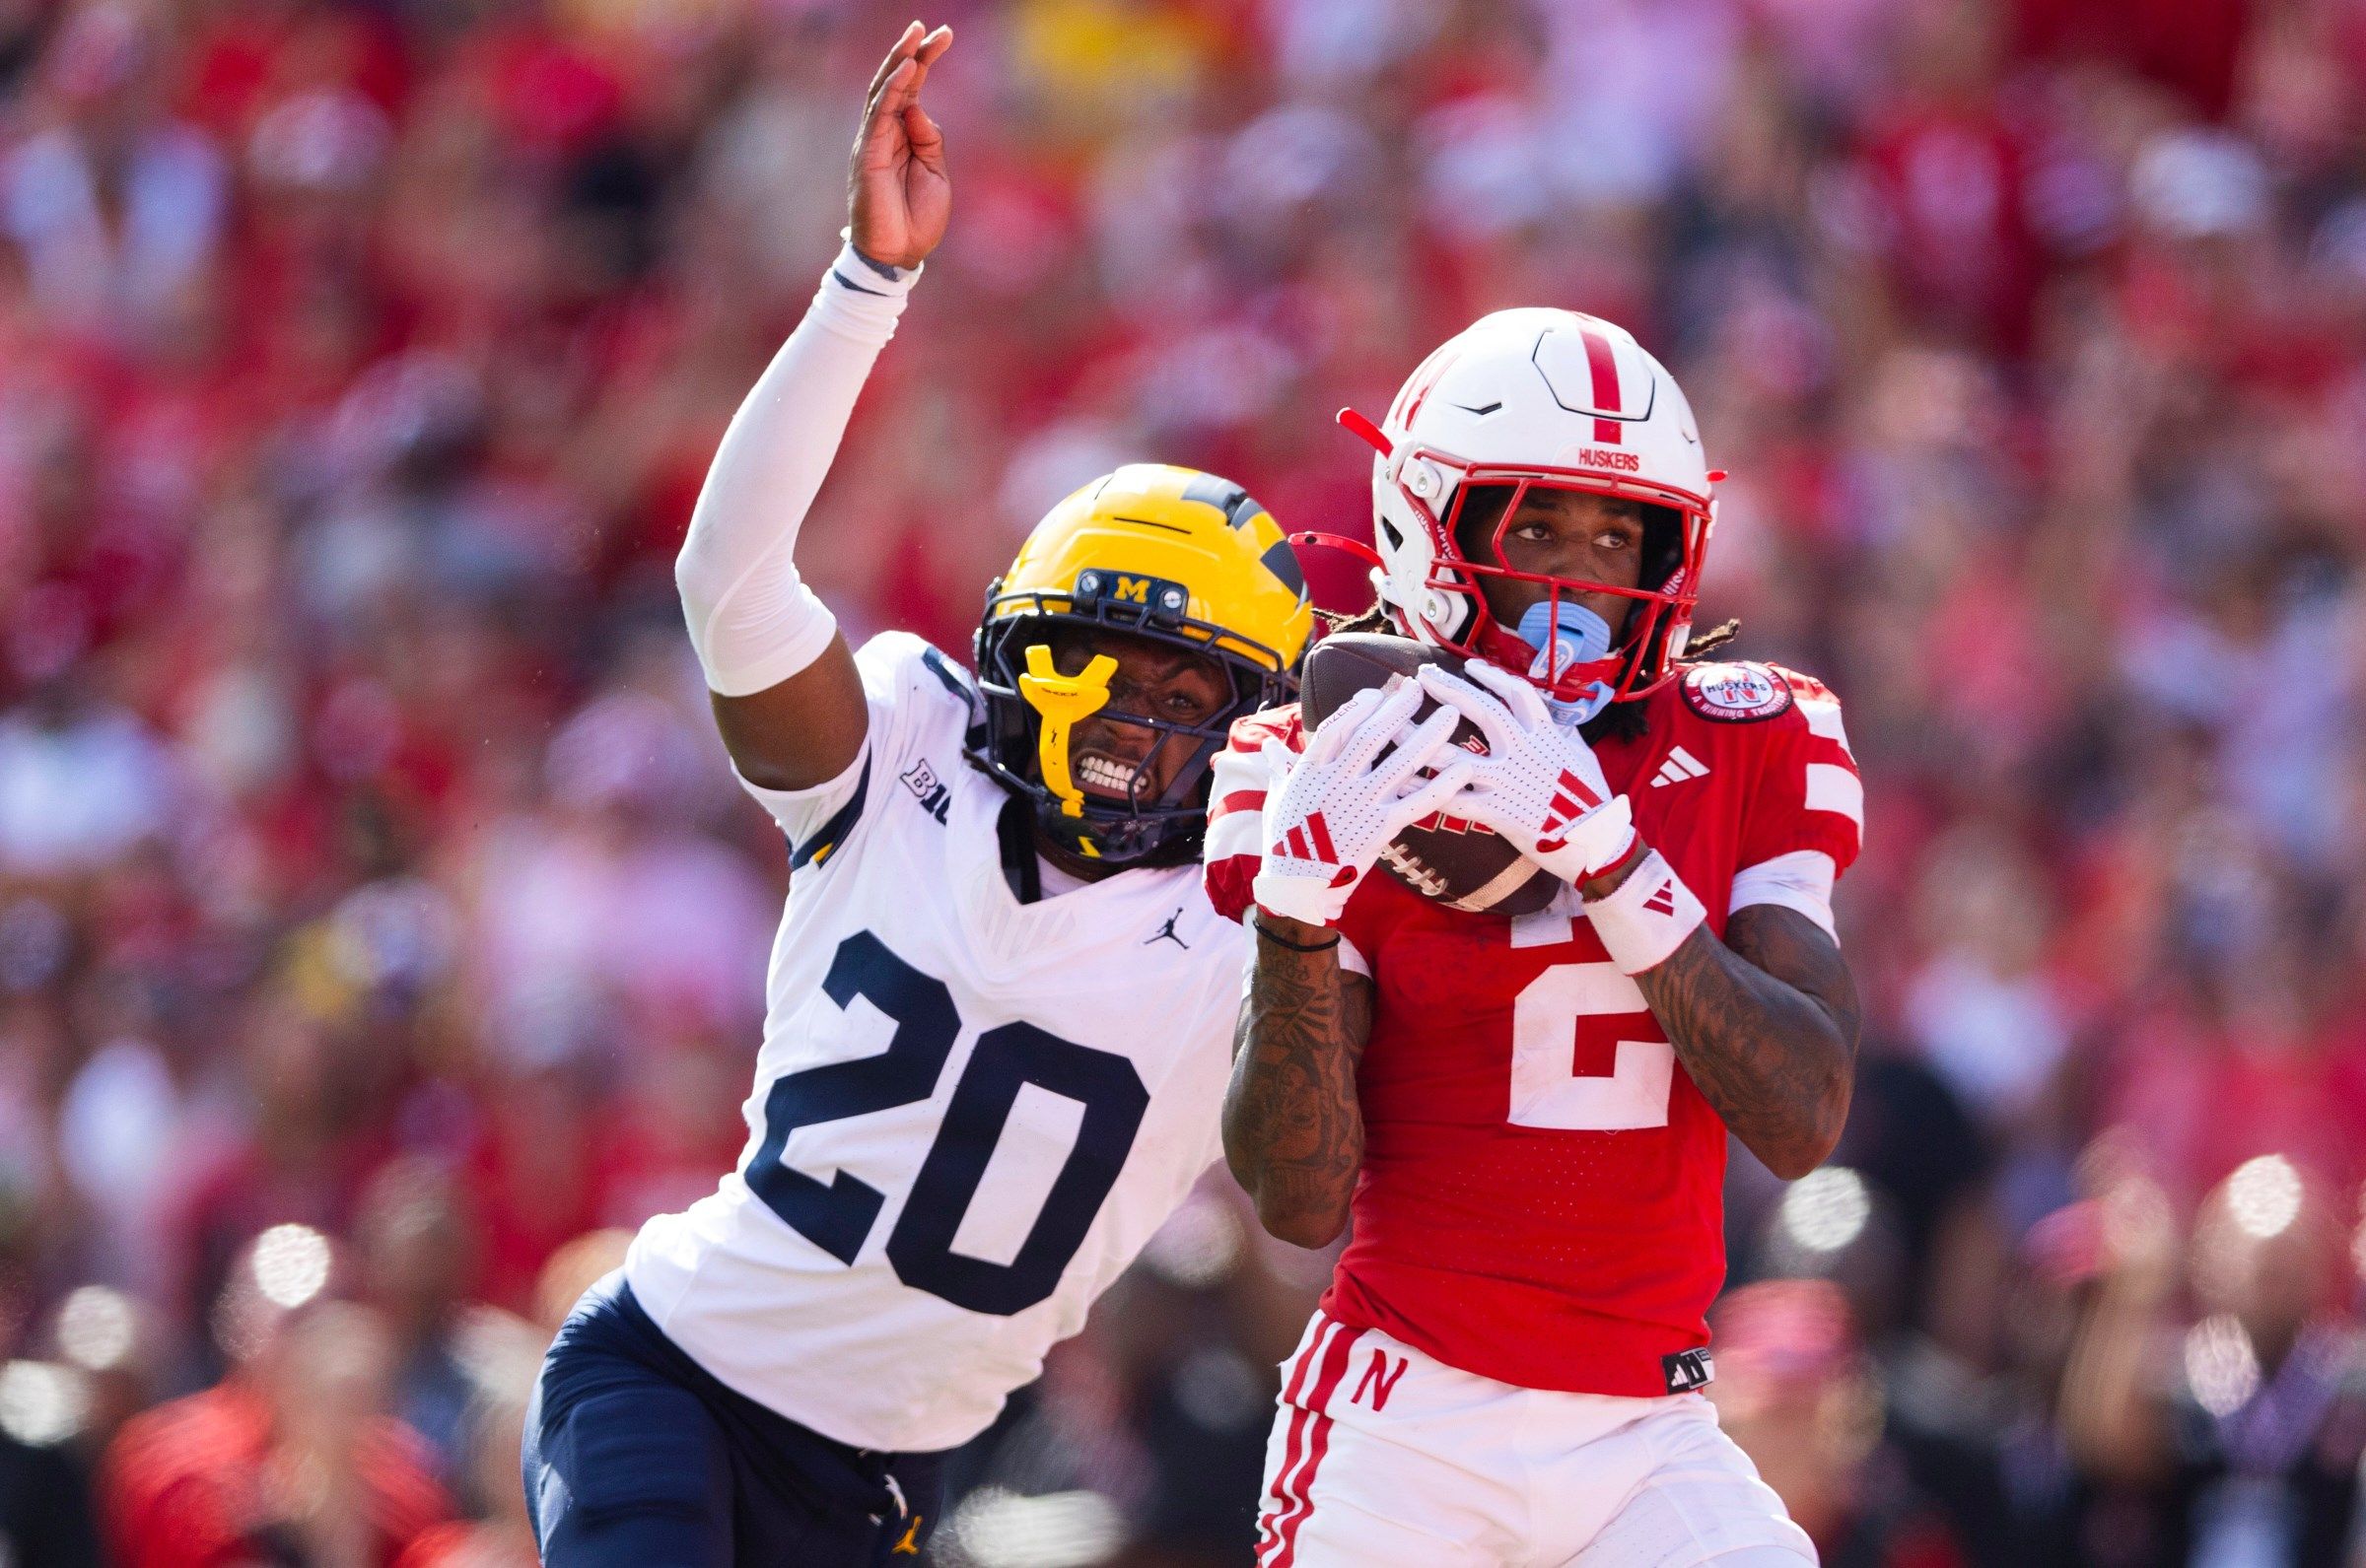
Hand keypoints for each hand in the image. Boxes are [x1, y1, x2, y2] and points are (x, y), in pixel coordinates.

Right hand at [849, 22, 953, 269]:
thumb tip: (918, 105)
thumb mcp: (935, 173)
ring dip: (899, 62)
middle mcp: (884, 133)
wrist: (900, 254)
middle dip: (912, 52)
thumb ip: (929, 138)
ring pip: (883, 92)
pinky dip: (892, 91)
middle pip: (896, 82)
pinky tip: (906, 71)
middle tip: (929, 27)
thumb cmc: (917, 219)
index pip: (912, 88)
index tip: (944, 35)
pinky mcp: (868, 154)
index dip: (925, 60)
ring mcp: (873, 142)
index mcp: (902, 135)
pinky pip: (878, 115)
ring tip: (916, 37)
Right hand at [1253, 681, 1473, 927]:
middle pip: (1373, 736)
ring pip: (1401, 762)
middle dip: (1398, 709)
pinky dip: (1442, 786)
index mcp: (1311, 770)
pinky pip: (1417, 802)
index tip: (1375, 694)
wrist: (1295, 886)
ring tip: (1452, 715)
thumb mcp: (1276, 798)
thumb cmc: (1283, 842)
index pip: (1337, 728)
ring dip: (1429, 736)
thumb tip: (1269, 745)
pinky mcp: (1380, 826)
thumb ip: (1279, 767)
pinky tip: (1464, 770)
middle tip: (1418, 688)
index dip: (1357, 708)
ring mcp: (1361, 802)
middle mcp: (1338, 780)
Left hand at [1414, 661, 1636, 884]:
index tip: (1468, 666)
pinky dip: (1424, 791)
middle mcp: (1523, 751)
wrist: (1597, 842)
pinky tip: (1399, 784)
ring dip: (1420, 739)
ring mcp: (1508, 780)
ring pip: (1455, 754)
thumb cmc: (1592, 800)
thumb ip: (1563, 735)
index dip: (1492, 676)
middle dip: (1449, 690)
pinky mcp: (1498, 811)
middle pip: (1481, 711)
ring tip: (1393, 725)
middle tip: (1420, 676)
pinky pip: (1452, 799)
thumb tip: (1556, 721)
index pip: (1516, 693)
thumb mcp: (1582, 756)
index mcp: (1545, 735)